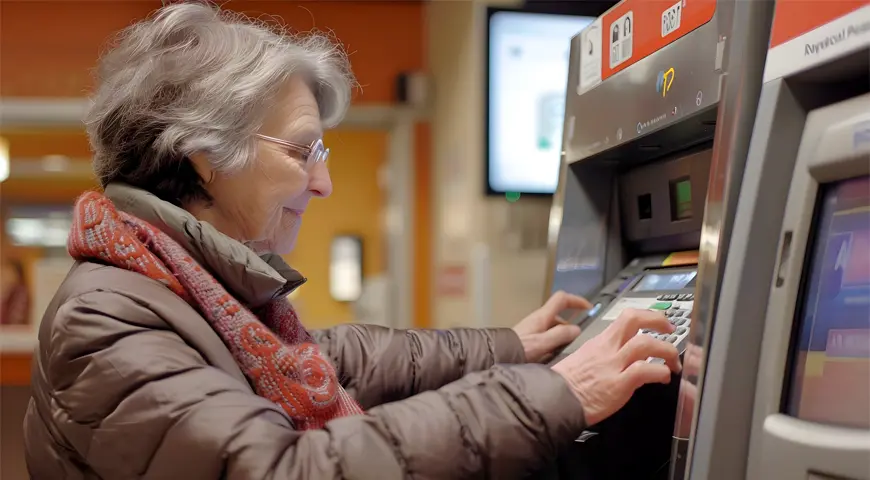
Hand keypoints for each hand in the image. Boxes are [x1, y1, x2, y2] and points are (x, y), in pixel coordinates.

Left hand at [512, 291, 591, 362]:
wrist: (497, 356)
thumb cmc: (519, 349)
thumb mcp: (543, 343)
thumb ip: (560, 335)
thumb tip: (576, 329)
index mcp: (542, 316)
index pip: (561, 299)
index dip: (576, 300)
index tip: (588, 308)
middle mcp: (538, 319)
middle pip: (559, 316)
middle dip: (571, 326)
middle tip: (579, 339)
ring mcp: (533, 328)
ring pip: (554, 328)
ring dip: (563, 336)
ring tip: (568, 351)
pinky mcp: (529, 338)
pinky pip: (547, 336)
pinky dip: (554, 343)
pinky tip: (554, 355)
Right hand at [552, 308, 681, 425]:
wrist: (554, 400)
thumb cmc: (566, 384)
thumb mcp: (584, 359)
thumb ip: (604, 356)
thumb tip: (621, 359)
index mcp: (600, 341)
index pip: (626, 317)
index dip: (647, 316)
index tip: (658, 323)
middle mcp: (608, 348)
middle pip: (636, 320)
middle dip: (659, 321)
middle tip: (671, 330)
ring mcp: (613, 364)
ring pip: (647, 344)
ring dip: (667, 350)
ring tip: (673, 362)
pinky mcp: (619, 384)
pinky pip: (647, 371)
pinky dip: (661, 372)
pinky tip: (663, 378)